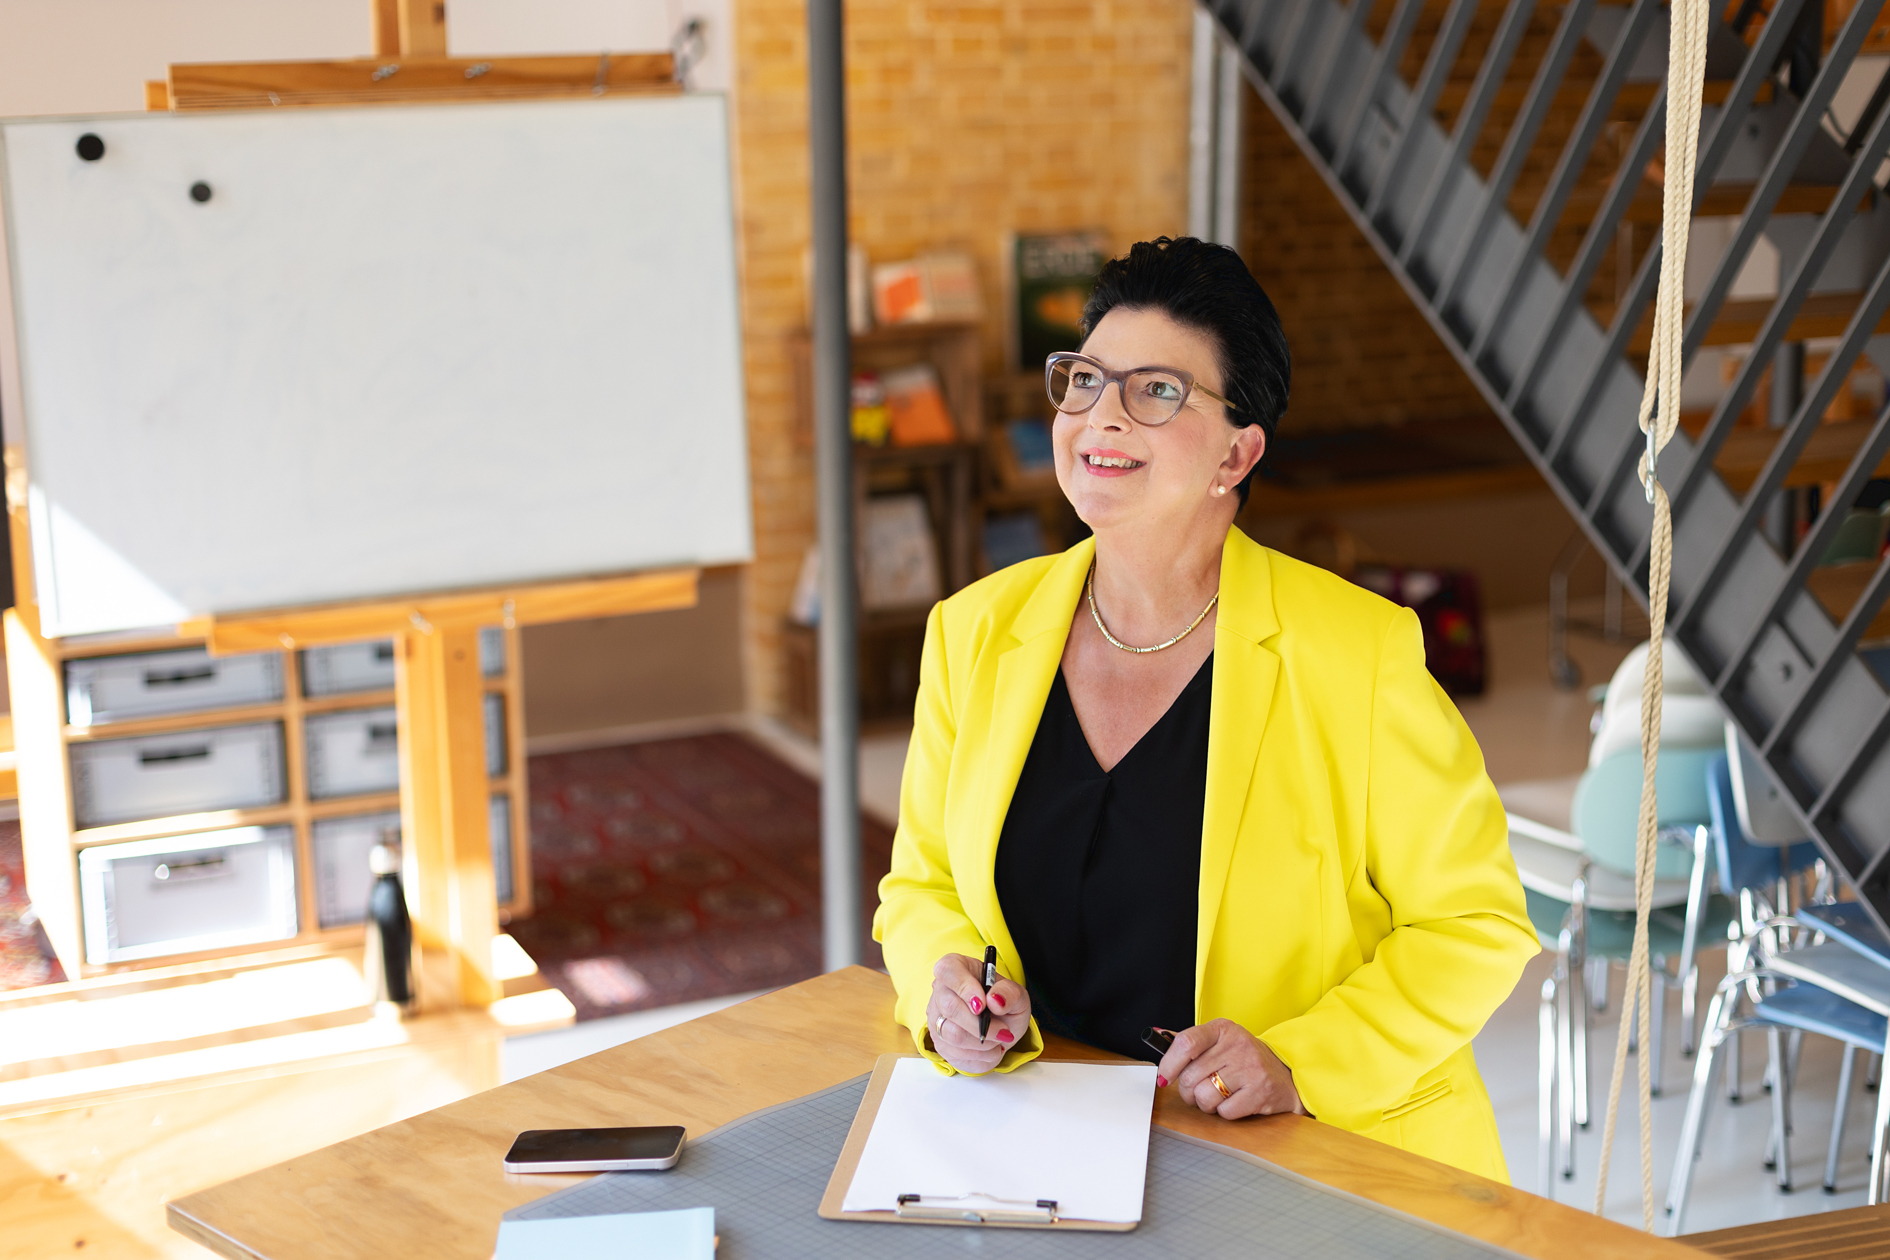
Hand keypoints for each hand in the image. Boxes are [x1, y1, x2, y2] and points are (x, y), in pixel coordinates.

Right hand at [925, 953, 1031, 1073]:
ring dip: (983, 1041)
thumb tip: (995, 1000)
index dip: (964, 987)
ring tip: (999, 1037)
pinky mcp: (940, 1044)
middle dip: (980, 1024)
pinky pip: (957, 1053)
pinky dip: (981, 1054)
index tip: (983, 1004)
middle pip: (950, 1007)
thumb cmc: (1004, 1005)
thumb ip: (1009, 993)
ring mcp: (937, 1019)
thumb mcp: (1017, 995)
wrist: (1002, 1028)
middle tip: (1003, 1030)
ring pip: (953, 1034)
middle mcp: (941, 992)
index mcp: (957, 968)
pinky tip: (990, 1046)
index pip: (947, 970)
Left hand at [1156, 1019, 1305, 1119]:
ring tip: (1217, 1097)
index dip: (1169, 1064)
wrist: (1287, 1075)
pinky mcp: (1260, 1092)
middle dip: (1188, 1091)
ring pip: (1205, 1096)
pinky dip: (1224, 1112)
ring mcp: (1250, 1068)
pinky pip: (1224, 1111)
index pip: (1186, 1042)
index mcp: (1223, 1029)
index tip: (1163, 1078)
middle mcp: (1237, 1045)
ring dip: (1205, 1104)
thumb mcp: (1220, 1041)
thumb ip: (1191, 1042)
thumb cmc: (1245, 1059)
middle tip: (1196, 1092)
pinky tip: (1234, 1102)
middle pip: (1191, 1076)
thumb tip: (1156, 1035)